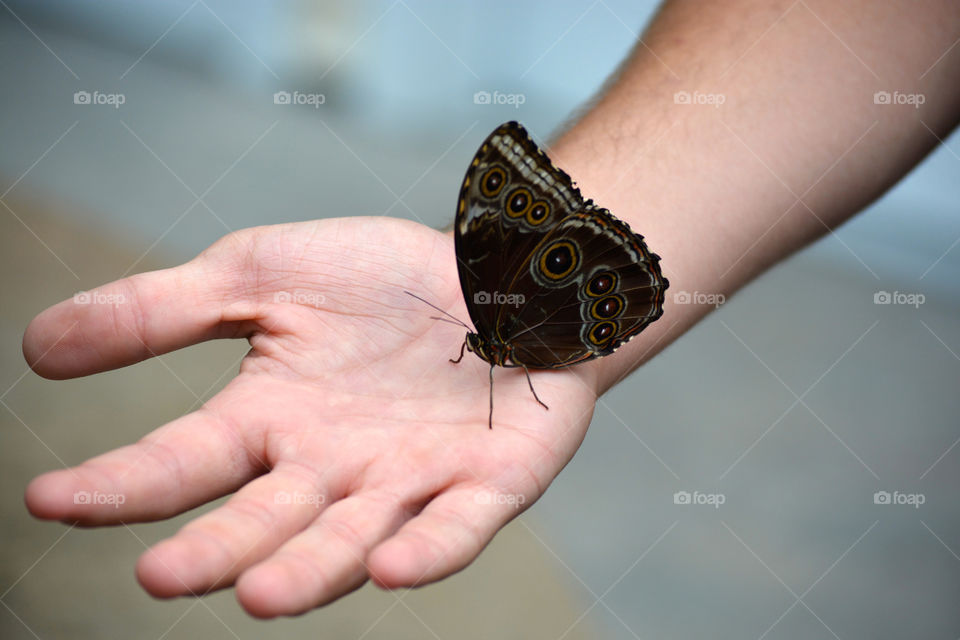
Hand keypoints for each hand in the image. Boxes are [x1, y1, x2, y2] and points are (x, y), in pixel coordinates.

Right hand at [22, 217, 599, 616]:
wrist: (494, 269)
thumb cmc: (381, 280)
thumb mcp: (262, 274)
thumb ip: (161, 310)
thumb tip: (35, 347)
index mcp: (270, 419)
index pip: (184, 461)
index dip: (122, 483)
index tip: (51, 498)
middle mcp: (330, 466)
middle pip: (263, 520)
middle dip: (214, 551)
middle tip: (159, 574)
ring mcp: (409, 480)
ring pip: (350, 540)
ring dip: (308, 571)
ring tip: (258, 593)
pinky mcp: (486, 483)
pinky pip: (454, 527)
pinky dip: (426, 550)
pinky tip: (391, 566)